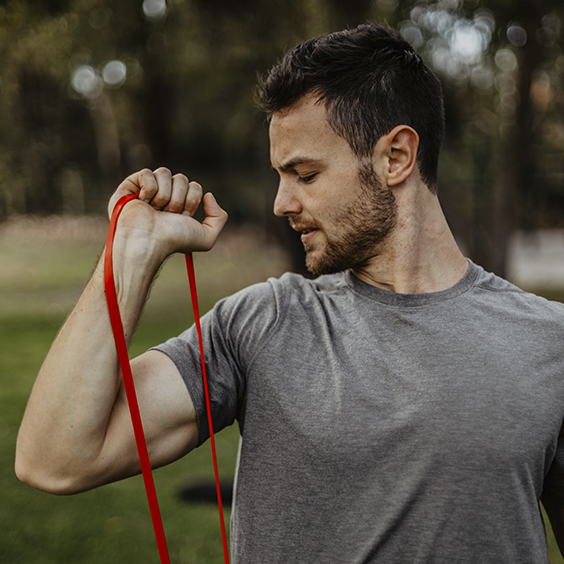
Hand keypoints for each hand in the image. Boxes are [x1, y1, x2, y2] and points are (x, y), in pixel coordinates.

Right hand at [108, 168, 227, 257]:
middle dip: (178, 199)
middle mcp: (166, 195)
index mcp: (181, 205)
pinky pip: (147, 173)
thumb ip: (219, 217)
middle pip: (182, 178)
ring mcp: (148, 189)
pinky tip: (143, 202)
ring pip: (165, 173)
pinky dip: (148, 189)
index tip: (182, 218)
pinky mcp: (131, 185)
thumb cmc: (174, 241)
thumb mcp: (206, 238)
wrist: (149, 242)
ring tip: (155, 210)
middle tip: (168, 215)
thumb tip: (209, 195)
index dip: (191, 202)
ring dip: (164, 195)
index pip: (195, 187)